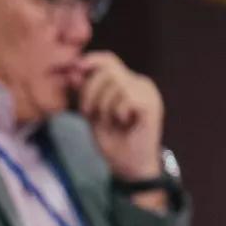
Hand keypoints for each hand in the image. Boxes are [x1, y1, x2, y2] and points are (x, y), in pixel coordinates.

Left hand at [71, 52, 163, 180]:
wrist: (128, 166)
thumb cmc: (112, 140)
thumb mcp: (91, 113)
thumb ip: (84, 92)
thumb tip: (73, 70)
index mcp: (127, 82)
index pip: (108, 60)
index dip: (90, 61)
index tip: (74, 70)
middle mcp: (140, 83)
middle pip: (107, 70)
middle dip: (90, 92)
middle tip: (90, 114)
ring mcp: (148, 92)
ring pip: (115, 84)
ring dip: (103, 106)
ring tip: (110, 121)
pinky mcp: (152, 104)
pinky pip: (125, 97)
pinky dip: (117, 112)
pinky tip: (123, 122)